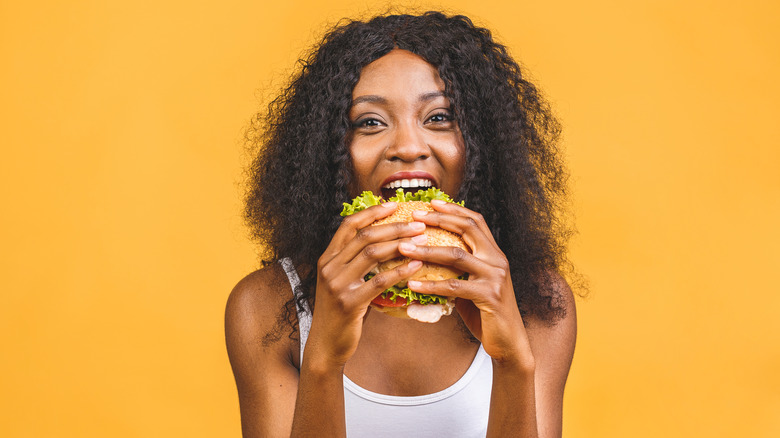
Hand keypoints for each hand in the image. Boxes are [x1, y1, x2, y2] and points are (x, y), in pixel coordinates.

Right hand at [306, 202, 424, 366]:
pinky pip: (379, 282)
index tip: (394, 204)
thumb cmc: (341, 313)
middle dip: (394, 226)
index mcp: (328, 258)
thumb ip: (356, 263)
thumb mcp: (343, 282)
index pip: (349, 224)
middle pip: (364, 236)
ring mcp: (337, 284)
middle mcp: (329, 267)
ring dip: (400, 244)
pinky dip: (400, 271)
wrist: (326, 345)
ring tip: (422, 241)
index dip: (372, 212)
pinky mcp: (349, 303)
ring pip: (371, 254)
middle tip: (418, 224)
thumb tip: (385, 243)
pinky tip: (417, 266)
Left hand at [401, 200, 533, 366]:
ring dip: (427, 250)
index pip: (475, 221)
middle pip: (467, 229)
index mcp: (494, 253)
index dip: (453, 210)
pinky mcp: (490, 296)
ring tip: (403, 248)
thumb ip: (458, 269)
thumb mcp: (472, 284)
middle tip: (413, 217)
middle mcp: (497, 260)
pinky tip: (411, 286)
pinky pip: (454, 286)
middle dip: (438, 220)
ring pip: (456, 255)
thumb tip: (425, 257)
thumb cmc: (485, 312)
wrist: (508, 342)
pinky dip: (430, 285)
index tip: (431, 202)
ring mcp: (495, 277)